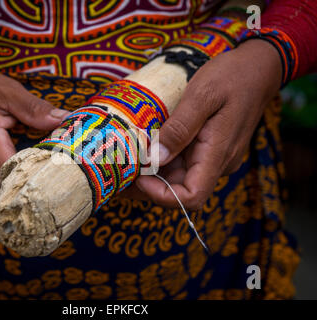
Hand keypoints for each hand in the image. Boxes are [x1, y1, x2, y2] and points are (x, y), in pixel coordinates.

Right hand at [0, 64, 68, 186]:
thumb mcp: (7, 91)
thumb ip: (34, 108)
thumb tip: (64, 119)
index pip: (19, 173)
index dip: (43, 172)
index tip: (66, 164)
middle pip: (17, 183)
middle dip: (42, 175)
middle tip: (67, 163)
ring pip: (11, 183)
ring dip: (32, 175)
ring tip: (55, 162)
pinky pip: (5, 177)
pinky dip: (22, 171)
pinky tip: (38, 160)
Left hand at [133, 39, 282, 208]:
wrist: (258, 68)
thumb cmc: (232, 76)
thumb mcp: (202, 95)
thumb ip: (179, 128)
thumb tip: (155, 158)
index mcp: (218, 154)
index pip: (191, 198)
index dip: (161, 195)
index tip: (138, 176)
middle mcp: (217, 163)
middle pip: (180, 190)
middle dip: (148, 184)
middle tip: (120, 168)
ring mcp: (213, 157)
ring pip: (179, 177)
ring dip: (153, 172)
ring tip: (126, 157)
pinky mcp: (209, 149)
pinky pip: (183, 162)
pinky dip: (162, 159)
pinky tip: (144, 146)